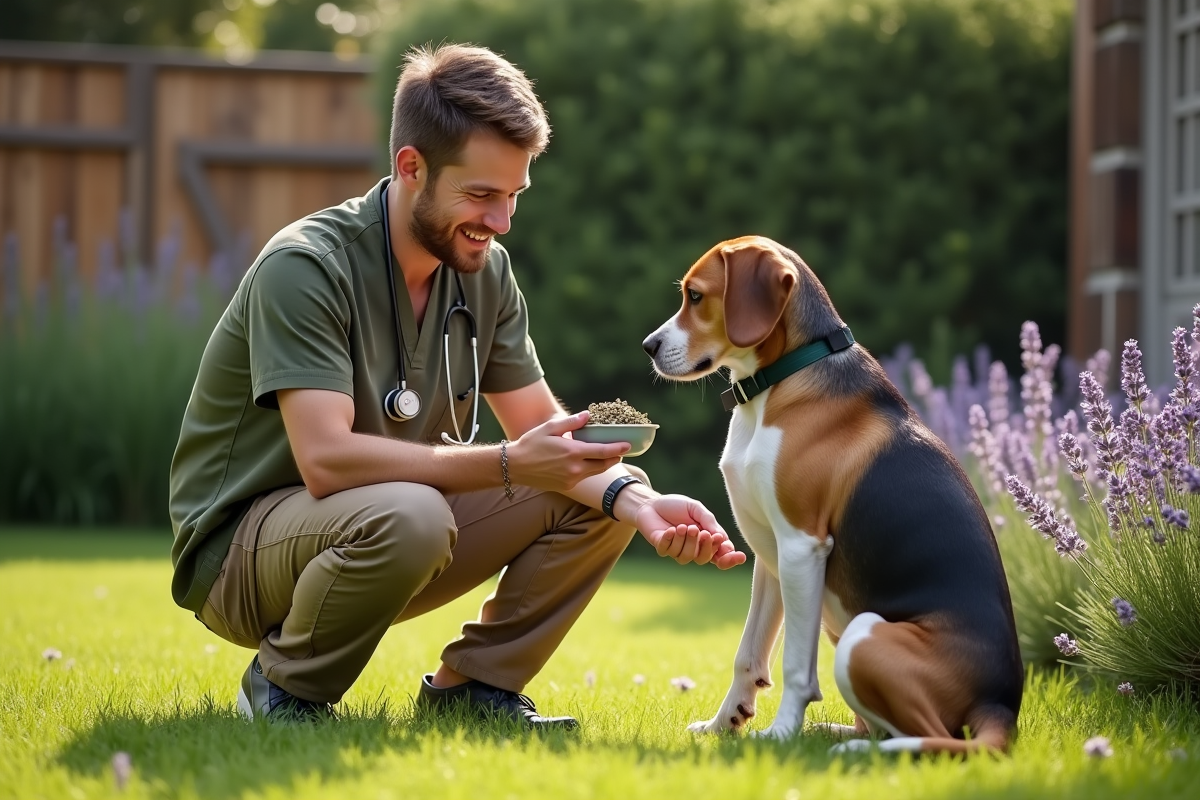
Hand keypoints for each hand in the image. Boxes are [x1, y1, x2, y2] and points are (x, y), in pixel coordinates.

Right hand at [507, 411, 628, 491]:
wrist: (515, 466)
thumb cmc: (531, 444)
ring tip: (607, 456)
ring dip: (603, 465)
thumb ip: (571, 422)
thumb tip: (588, 416)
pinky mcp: (566, 487)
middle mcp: (575, 468)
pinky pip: (583, 478)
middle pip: (603, 465)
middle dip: (615, 458)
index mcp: (573, 452)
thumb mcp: (550, 428)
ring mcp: (571, 480)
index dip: (618, 448)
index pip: (603, 451)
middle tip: (621, 450)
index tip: (628, 445)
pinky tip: (587, 463)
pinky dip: (589, 470)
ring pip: (595, 473)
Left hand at [635, 494, 746, 568]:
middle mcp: (693, 548)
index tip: (740, 556)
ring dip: (687, 541)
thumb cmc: (676, 506)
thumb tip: (723, 538)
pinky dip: (671, 539)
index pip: (720, 556)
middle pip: (704, 559)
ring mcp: (677, 550)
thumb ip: (709, 522)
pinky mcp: (662, 548)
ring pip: (687, 557)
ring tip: (683, 526)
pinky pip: (669, 551)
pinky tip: (670, 529)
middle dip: (706, 547)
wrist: (651, 503)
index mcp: (705, 540)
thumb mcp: (696, 509)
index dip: (730, 559)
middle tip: (704, 532)